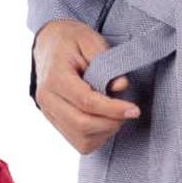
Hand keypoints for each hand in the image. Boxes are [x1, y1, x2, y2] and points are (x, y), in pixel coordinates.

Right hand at [33, 18, 140, 153]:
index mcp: (55, 77)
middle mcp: (47, 99)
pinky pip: (78, 142)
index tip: (134, 109)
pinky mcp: (54, 122)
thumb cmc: (71, 41)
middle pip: (82, 125)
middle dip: (112, 122)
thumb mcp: (90, 40)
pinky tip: (104, 120)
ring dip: (105, 131)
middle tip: (128, 111)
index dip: (113, 109)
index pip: (86, 101)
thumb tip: (120, 87)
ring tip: (115, 113)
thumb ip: (105, 62)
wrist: (48, 44)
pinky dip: (97, 137)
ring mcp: (48, 113)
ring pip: (81, 139)